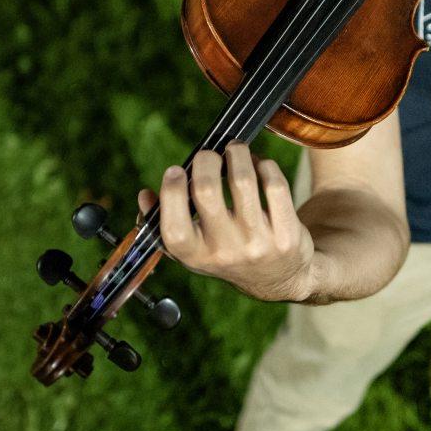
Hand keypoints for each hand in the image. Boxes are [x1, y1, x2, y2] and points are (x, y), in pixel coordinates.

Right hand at [145, 144, 315, 302]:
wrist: (279, 279)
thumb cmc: (226, 254)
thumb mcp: (192, 249)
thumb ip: (162, 223)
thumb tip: (144, 195)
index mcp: (194, 256)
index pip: (174, 225)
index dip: (172, 191)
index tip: (177, 170)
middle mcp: (224, 253)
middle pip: (206, 190)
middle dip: (206, 160)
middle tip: (211, 155)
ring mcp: (257, 244)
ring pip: (242, 180)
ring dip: (237, 154)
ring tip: (235, 150)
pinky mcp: (286, 234)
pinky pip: (274, 185)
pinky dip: (264, 166)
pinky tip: (259, 166)